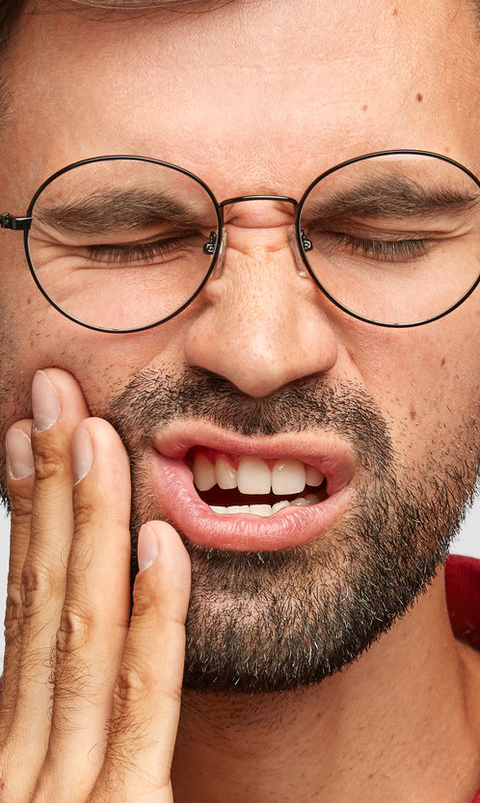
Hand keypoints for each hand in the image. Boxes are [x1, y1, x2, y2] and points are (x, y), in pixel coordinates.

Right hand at [0, 368, 190, 800]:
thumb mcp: (48, 802)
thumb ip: (58, 738)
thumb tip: (63, 643)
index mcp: (10, 751)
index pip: (21, 606)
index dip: (26, 515)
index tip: (26, 439)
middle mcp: (24, 762)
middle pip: (42, 596)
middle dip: (46, 487)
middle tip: (54, 397)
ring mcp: (66, 795)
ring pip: (81, 629)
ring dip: (91, 524)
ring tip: (95, 437)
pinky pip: (141, 705)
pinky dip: (152, 618)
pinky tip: (164, 545)